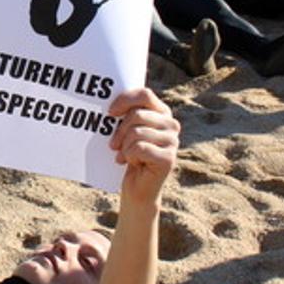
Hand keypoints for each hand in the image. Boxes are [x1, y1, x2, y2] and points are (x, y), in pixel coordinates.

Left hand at [108, 88, 179, 204]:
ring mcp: (173, 141)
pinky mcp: (169, 158)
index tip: (110, 112)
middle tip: (114, 145)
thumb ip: (126, 114)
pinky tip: (134, 164)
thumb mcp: (126, 131)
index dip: (125, 100)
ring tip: (126, 156)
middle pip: (137, 114)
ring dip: (124, 147)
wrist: (137, 188)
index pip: (145, 95)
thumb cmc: (128, 155)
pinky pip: (139, 148)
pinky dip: (129, 156)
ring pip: (136, 132)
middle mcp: (171, 124)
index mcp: (162, 112)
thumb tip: (110, 105)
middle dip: (119, 131)